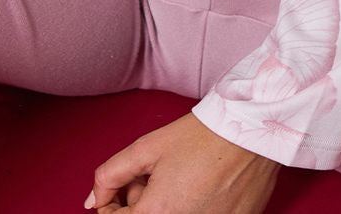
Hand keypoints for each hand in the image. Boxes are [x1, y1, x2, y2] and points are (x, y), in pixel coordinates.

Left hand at [84, 112, 281, 212]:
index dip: (111, 204)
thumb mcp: (146, 148)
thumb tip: (92, 200)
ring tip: (177, 180)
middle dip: (139, 203)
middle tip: (154, 175)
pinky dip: (190, 209)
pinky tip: (197, 188)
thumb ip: (112, 174)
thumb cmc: (200, 137)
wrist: (249, 133)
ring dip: (164, 207)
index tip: (122, 185)